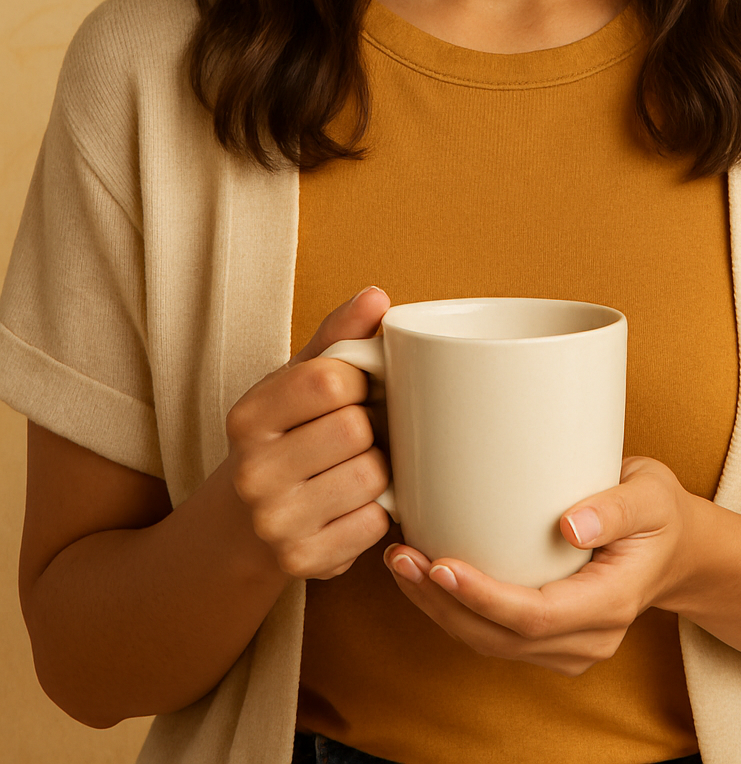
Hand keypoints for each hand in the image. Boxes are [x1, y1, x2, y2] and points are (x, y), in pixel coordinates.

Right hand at [226, 286, 392, 579]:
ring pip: (372, 476)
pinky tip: (353, 503)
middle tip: (361, 431)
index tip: (353, 389)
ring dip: (379, 469)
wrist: (242, 527)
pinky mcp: (303, 562)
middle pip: (355, 429)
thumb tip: (378, 297)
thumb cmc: (284, 437)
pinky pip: (375, 523)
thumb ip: (337, 336)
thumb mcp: (296, 381)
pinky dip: (376, 511)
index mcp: (249, 416)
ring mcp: (275, 522)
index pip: (329, 379)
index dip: (358, 380)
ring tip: (358, 465)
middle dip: (370, 426)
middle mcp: (253, 472)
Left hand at [383, 456, 693, 674]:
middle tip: (401, 557)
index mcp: (611, 604)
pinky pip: (491, 634)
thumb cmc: (659, 514)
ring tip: (401, 563)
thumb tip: (571, 526)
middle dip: (443, 602)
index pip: (534, 617)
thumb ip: (617, 508)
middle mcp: (587, 638)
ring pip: (488, 642)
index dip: (482, 597)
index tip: (440, 564)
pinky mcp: (547, 638)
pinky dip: (453, 608)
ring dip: (438, 608)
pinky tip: (425, 574)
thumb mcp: (651, 496)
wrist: (674, 548)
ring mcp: (566, 645)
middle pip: (499, 637)